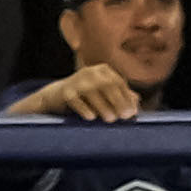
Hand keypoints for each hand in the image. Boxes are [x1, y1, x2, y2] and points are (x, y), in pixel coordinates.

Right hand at [22, 62, 144, 121]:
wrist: (55, 96)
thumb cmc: (85, 96)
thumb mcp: (103, 94)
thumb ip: (120, 96)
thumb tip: (136, 103)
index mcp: (103, 71)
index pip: (118, 83)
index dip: (126, 97)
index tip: (133, 112)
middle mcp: (91, 72)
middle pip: (108, 85)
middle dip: (118, 101)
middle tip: (125, 116)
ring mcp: (77, 80)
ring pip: (93, 92)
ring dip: (103, 106)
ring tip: (111, 119)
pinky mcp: (65, 91)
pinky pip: (76, 100)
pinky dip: (84, 108)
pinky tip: (91, 117)